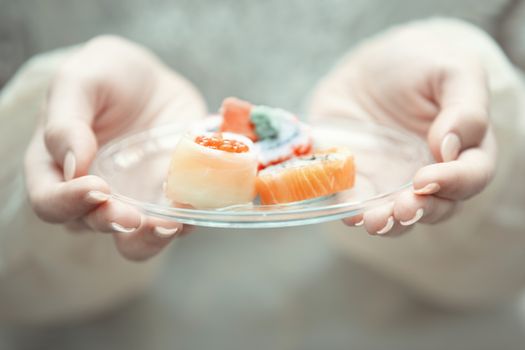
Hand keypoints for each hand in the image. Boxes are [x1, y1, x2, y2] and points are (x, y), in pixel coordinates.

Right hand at [25, 36, 205, 259]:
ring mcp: (134, 199)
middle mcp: (94, 193)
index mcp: (57, 167)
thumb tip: (75, 165)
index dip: (68, 203)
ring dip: (151, 238)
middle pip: (94, 225)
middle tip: (133, 215)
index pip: (50, 202)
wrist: (153, 80)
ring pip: (137, 238)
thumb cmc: (107, 76)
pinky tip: (196, 204)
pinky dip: (188, 216)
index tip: (95, 187)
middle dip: (112, 223)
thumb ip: (67, 120)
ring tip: (169, 224)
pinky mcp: (169, 197)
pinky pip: (179, 218)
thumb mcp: (80, 81)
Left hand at [309, 24, 495, 234]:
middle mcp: (432, 170)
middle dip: (420, 211)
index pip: (471, 175)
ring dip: (388, 222)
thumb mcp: (452, 69)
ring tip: (374, 220)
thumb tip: (449, 148)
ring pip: (398, 214)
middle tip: (402, 208)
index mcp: (465, 147)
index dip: (454, 182)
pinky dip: (353, 210)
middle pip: (437, 206)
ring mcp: (394, 179)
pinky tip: (350, 213)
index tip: (426, 177)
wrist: (369, 65)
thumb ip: (464, 108)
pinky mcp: (360, 178)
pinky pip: (358, 201)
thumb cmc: (420, 63)